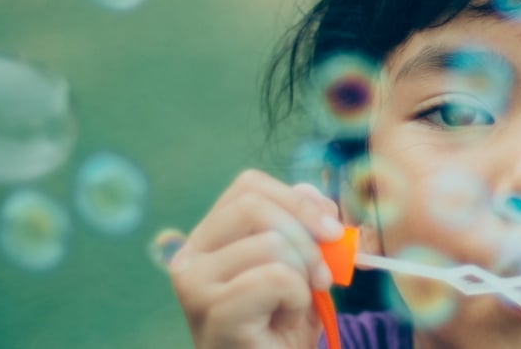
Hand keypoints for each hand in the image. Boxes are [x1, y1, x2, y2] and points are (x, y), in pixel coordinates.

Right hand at [170, 169, 343, 347]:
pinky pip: (275, 277)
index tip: (331, 230)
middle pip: (255, 206)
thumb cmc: (280, 332)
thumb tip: (314, 194)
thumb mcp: (301, 272)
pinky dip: (295, 300)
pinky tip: (280, 324)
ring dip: (301, 279)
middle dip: (306, 237)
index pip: (248, 187)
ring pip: (272, 243)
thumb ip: (306, 230)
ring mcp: (193, 284)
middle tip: (323, 278)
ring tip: (289, 310)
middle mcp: (189, 258)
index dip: (297, 201)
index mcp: (207, 240)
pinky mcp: (211, 310)